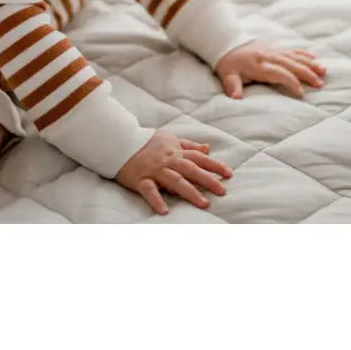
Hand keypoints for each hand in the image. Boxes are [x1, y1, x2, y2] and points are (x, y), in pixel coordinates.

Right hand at [117, 131, 231, 215]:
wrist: (121, 141)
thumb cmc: (148, 142)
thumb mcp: (171, 139)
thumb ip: (189, 145)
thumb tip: (207, 148)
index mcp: (176, 151)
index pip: (199, 158)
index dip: (214, 165)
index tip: (229, 174)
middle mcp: (168, 160)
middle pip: (191, 170)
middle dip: (207, 180)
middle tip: (222, 191)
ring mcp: (155, 170)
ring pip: (175, 181)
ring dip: (190, 192)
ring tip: (204, 204)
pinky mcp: (140, 179)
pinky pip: (149, 191)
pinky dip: (157, 200)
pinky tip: (165, 211)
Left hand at [215, 41, 326, 99]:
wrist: (227, 43)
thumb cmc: (229, 64)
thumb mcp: (227, 75)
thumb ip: (233, 86)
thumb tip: (236, 98)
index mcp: (258, 64)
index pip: (279, 73)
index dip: (291, 82)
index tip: (302, 93)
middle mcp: (269, 56)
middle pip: (291, 64)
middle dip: (307, 74)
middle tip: (320, 84)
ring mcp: (274, 51)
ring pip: (296, 56)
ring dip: (310, 64)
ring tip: (324, 72)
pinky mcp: (276, 48)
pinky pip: (293, 50)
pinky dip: (305, 54)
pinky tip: (315, 58)